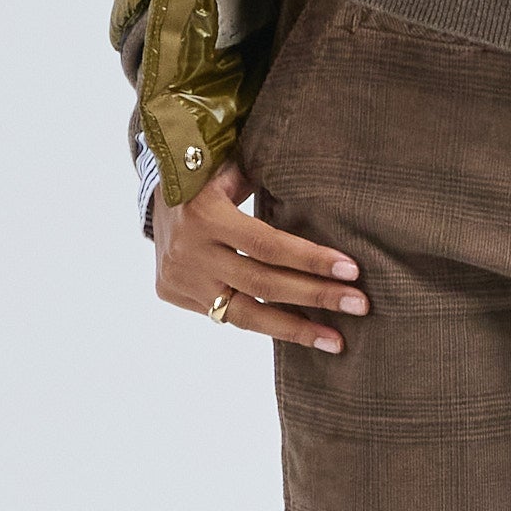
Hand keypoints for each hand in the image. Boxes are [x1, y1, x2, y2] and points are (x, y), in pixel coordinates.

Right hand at [153, 158, 367, 351]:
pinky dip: (267, 323)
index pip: (267, 245)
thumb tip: (326, 193)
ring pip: (245, 314)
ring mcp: (180, 279)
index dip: (310, 260)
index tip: (351, 271)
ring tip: (336, 341)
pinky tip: (300, 331)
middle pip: (262, 284)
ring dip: (296, 329)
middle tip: (359, 305)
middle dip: (315, 296)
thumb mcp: (232, 168)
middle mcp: (190, 252)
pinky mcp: (175, 294)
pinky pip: (228, 316)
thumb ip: (267, 182)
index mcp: (205, 214)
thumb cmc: (209, 175)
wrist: (151, 193)